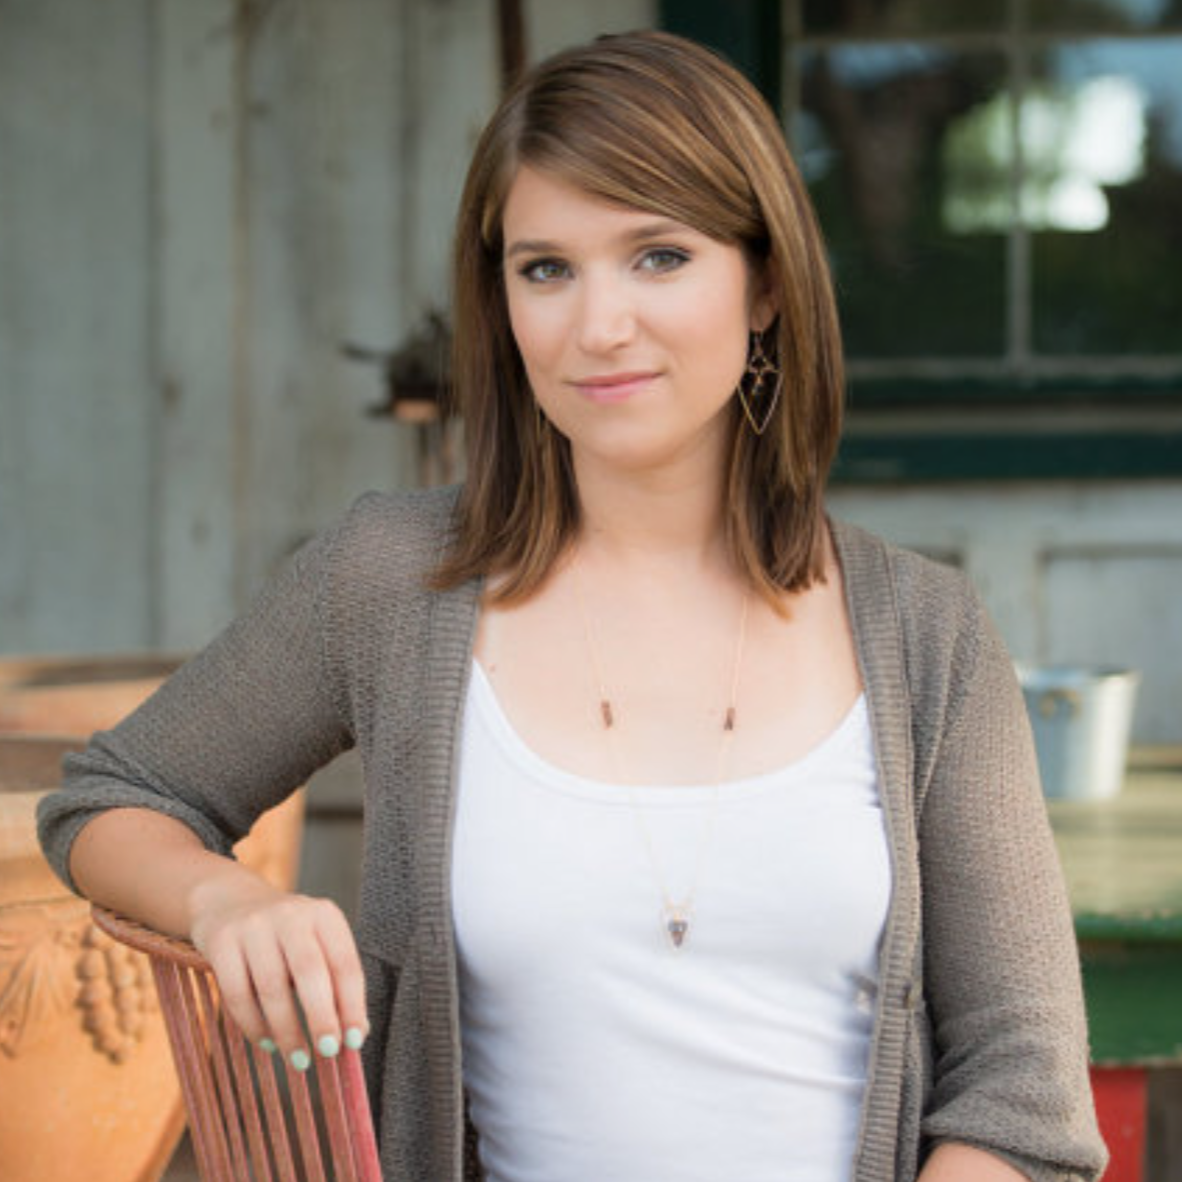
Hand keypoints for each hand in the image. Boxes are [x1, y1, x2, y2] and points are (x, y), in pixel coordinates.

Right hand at [187, 867, 368, 1070]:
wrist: (229, 902)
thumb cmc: (285, 937)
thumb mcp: (315, 944)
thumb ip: (335, 984)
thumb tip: (354, 1037)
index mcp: (324, 915)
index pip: (345, 963)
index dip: (352, 1004)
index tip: (355, 1041)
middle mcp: (291, 915)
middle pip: (310, 972)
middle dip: (321, 1017)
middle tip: (328, 1052)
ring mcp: (253, 926)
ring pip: (272, 988)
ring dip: (287, 1031)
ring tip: (299, 1059)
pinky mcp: (221, 942)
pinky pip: (238, 994)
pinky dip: (254, 1026)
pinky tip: (267, 1043)